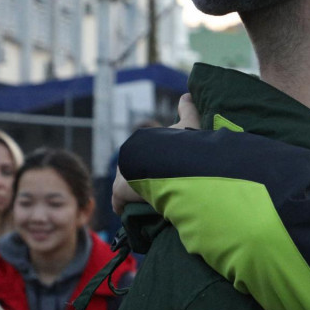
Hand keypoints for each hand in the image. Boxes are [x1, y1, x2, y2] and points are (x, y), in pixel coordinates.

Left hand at [111, 93, 200, 214]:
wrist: (165, 158)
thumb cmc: (180, 143)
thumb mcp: (189, 123)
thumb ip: (188, 110)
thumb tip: (187, 94)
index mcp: (143, 144)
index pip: (140, 152)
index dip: (146, 161)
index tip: (152, 170)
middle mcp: (129, 158)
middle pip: (132, 172)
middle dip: (141, 181)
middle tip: (158, 194)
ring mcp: (122, 176)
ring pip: (127, 189)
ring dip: (134, 197)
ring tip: (149, 208)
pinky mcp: (119, 191)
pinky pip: (120, 203)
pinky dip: (125, 208)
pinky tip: (133, 215)